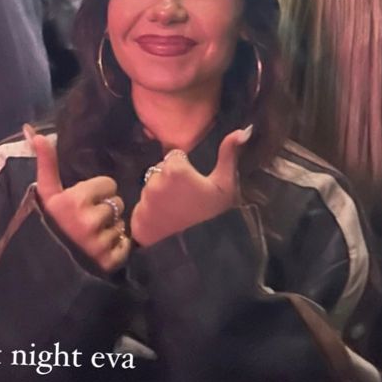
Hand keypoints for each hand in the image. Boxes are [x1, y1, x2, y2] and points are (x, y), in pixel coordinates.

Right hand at [24, 126, 129, 273]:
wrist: (46, 267)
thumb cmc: (48, 224)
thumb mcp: (46, 193)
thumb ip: (46, 162)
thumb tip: (34, 132)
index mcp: (76, 201)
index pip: (109, 184)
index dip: (98, 192)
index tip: (84, 202)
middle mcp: (89, 221)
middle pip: (117, 204)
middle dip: (105, 210)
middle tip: (88, 221)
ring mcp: (100, 244)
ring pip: (122, 225)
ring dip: (111, 230)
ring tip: (93, 236)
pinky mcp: (110, 262)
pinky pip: (126, 245)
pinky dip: (117, 248)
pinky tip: (101, 250)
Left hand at [131, 127, 251, 247]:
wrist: (200, 252)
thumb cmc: (215, 214)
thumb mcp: (226, 184)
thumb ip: (229, 153)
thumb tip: (244, 129)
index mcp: (175, 169)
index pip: (174, 157)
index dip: (185, 169)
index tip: (193, 184)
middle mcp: (155, 181)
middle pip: (160, 171)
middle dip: (170, 180)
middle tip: (186, 199)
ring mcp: (144, 200)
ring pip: (150, 187)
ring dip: (160, 195)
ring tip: (176, 210)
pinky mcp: (137, 218)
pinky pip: (142, 206)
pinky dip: (151, 212)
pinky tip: (165, 221)